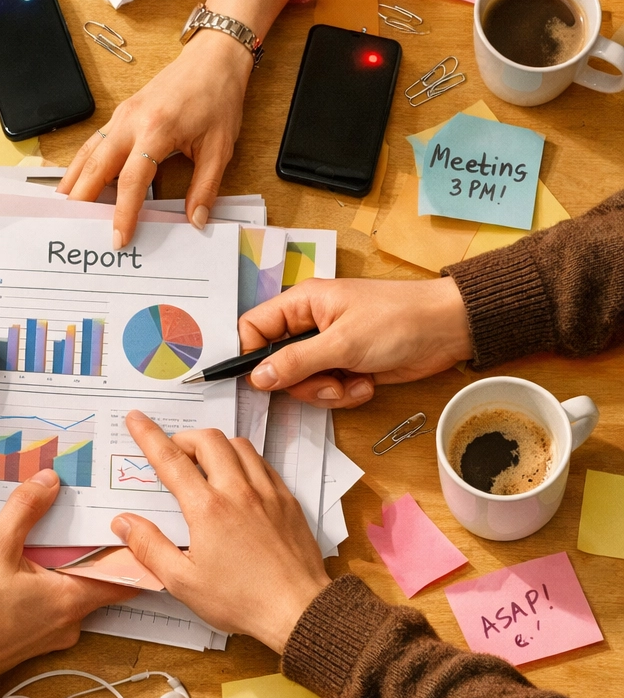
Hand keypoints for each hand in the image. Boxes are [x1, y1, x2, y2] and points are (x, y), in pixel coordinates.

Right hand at [0, 470, 134, 697]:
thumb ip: (24, 510)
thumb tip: (50, 481)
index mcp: (73, 598)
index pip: (125, 574)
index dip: (132, 546)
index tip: (133, 519)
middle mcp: (71, 619)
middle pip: (98, 577)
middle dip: (94, 545)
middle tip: (90, 510)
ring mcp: (53, 632)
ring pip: (72, 588)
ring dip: (67, 562)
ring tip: (55, 528)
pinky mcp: (34, 636)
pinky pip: (52, 600)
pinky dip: (47, 578)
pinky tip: (27, 559)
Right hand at [58, 0, 295, 248]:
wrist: (213, 58)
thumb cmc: (218, 99)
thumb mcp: (220, 148)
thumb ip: (206, 188)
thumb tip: (196, 221)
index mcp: (157, 129)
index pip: (132, 180)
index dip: (123, 212)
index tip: (119, 238)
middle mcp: (131, 121)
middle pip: (96, 166)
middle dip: (83, 200)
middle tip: (74, 228)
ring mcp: (121, 116)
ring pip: (88, 153)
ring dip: (74, 182)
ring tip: (63, 210)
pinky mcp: (120, 114)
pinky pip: (94, 143)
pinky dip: (82, 165)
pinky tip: (76, 183)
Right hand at [109, 412, 329, 652]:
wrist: (298, 610)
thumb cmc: (241, 600)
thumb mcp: (183, 582)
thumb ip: (149, 547)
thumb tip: (123, 523)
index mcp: (208, 509)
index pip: (171, 459)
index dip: (149, 435)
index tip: (136, 419)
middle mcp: (238, 491)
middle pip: (208, 440)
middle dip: (184, 438)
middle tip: (173, 453)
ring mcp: (267, 492)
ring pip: (239, 445)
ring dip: (216, 446)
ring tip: (204, 464)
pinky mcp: (287, 500)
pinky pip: (263, 463)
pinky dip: (244, 459)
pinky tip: (237, 479)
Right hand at [240, 277, 472, 407]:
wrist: (449, 331)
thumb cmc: (397, 321)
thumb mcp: (342, 343)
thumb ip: (296, 362)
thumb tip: (257, 378)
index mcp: (301, 304)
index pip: (253, 328)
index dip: (249, 355)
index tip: (259, 381)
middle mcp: (310, 325)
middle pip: (277, 364)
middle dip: (301, 382)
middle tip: (328, 382)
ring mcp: (328, 348)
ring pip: (302, 383)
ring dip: (327, 391)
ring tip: (355, 381)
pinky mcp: (346, 367)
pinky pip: (328, 390)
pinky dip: (346, 393)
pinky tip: (367, 383)